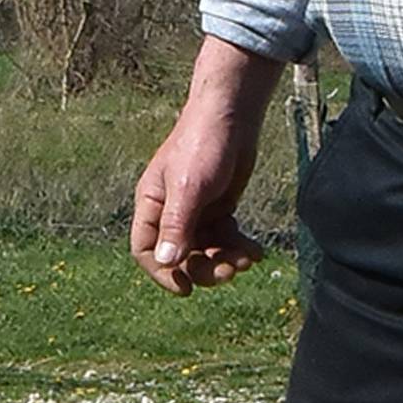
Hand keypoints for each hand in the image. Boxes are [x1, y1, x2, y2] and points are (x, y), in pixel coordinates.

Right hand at [131, 45, 280, 295]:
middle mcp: (171, 211)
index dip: (162, 273)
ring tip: (250, 257)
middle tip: (231, 270)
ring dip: (226, 260)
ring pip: (205, 250)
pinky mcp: (218, 207)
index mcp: (152, 204)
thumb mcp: (189, 186)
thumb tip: (167, 262)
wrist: (233, 115)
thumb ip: (177, 225)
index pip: (146, 250)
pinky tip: (256, 250)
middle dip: (205, 267)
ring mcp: (196, 210)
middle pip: (180, 256)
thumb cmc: (203, 143)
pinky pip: (224, 239)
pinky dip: (238, 247)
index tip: (187, 288)